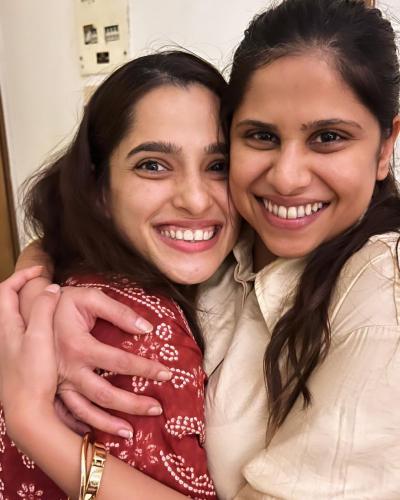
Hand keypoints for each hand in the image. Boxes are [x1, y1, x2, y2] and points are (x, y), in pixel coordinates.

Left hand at [0, 267, 60, 421]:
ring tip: (49, 302)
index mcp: (6, 326)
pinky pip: (23, 330)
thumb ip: (43, 310)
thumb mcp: (39, 337)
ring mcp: (10, 348)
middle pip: (7, 302)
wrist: (27, 410)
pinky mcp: (18, 359)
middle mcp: (4, 335)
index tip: (41, 272)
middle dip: (23, 287)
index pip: (5, 289)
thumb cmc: (32, 374)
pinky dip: (34, 321)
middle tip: (43, 284)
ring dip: (29, 304)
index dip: (22, 276)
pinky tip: (50, 329)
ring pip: (16, 316)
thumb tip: (51, 289)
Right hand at [52, 286, 171, 436]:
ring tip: (130, 433)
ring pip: (85, 410)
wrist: (31, 311)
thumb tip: (147, 328)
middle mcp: (69, 369)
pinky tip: (94, 434)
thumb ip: (118, 311)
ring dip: (107, 424)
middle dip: (133, 404)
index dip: (145, 368)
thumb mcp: (90, 297)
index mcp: (79, 346)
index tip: (166, 374)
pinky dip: (80, 426)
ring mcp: (59, 382)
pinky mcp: (53, 388)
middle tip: (157, 408)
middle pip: (105, 394)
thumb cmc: (64, 303)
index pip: (120, 361)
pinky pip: (67, 413)